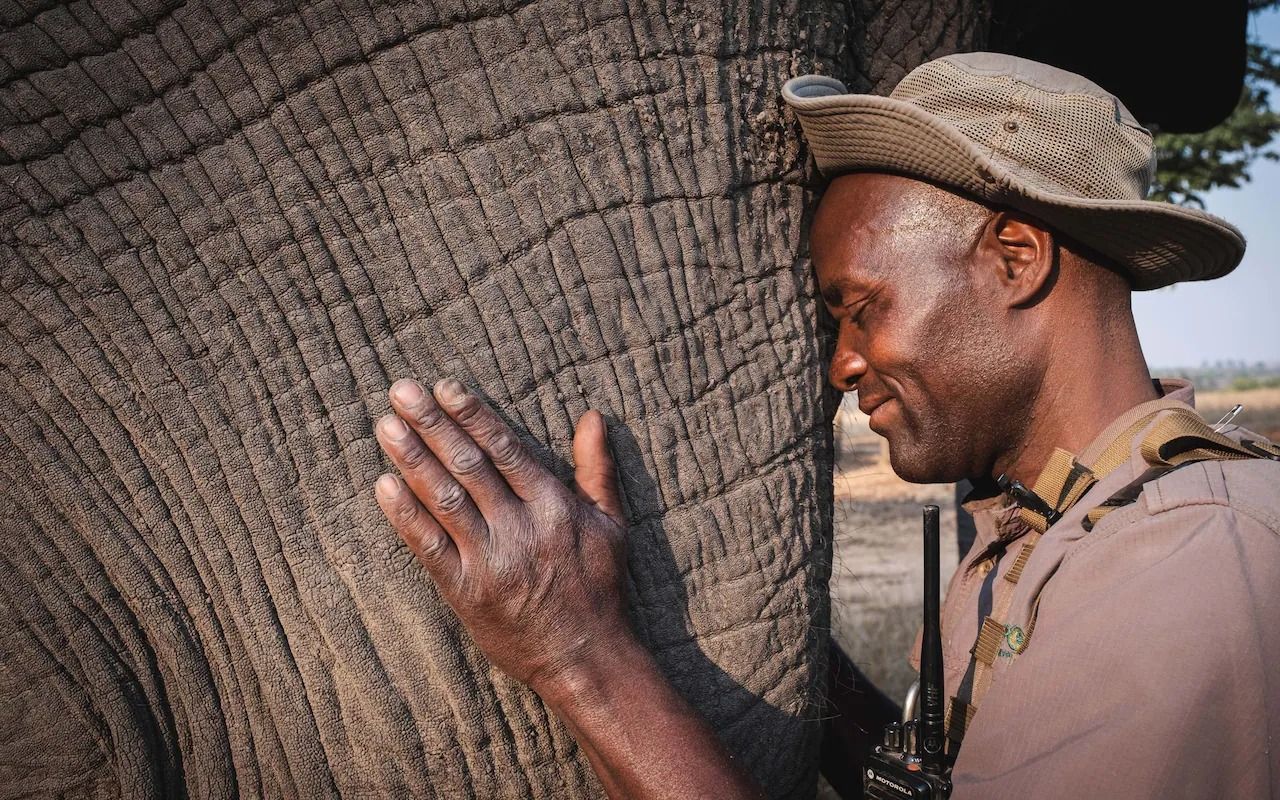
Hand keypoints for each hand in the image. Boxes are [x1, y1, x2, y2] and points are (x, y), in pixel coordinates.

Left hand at [372, 377, 632, 693]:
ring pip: (444, 499)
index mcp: (554, 506)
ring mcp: (490, 560)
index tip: (444, 387)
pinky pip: (428, 546)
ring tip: (386, 426)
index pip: (505, 450)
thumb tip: (592, 416)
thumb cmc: (598, 586)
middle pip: (468, 466)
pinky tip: (384, 485)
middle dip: (432, 424)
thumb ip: (596, 468)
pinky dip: (404, 515)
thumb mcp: (611, 523)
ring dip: (411, 459)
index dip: (473, 416)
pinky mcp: (465, 591)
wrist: (585, 657)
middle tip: (401, 391)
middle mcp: (520, 528)